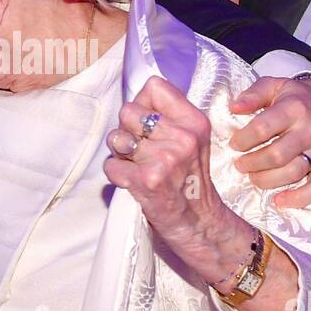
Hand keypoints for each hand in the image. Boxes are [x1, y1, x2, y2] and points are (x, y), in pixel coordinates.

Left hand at [103, 76, 298, 310]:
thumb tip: (135, 99)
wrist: (199, 224)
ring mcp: (164, 159)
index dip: (142, 103)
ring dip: (119, 153)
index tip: (148, 123)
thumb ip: (169, 117)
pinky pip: (111, 165)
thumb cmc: (189, 181)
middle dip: (126, 130)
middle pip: (128, 110)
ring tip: (137, 165)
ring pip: (116, 138)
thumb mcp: (193, 141)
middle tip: (140, 150)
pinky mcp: (146, 180)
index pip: (154, 86)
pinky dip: (116, 174)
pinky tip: (132, 181)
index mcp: (194, 121)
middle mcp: (182, 137)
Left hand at [228, 76, 310, 206]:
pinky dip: (299, 199)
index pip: (263, 128)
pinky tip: (280, 200)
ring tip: (254, 177)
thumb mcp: (274, 85)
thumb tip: (234, 107)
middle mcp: (309, 130)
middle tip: (240, 164)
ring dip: (268, 180)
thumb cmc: (298, 95)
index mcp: (294, 108)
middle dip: (252, 163)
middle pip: (277, 155)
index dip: (243, 139)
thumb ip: (253, 94)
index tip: (234, 143)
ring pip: (293, 173)